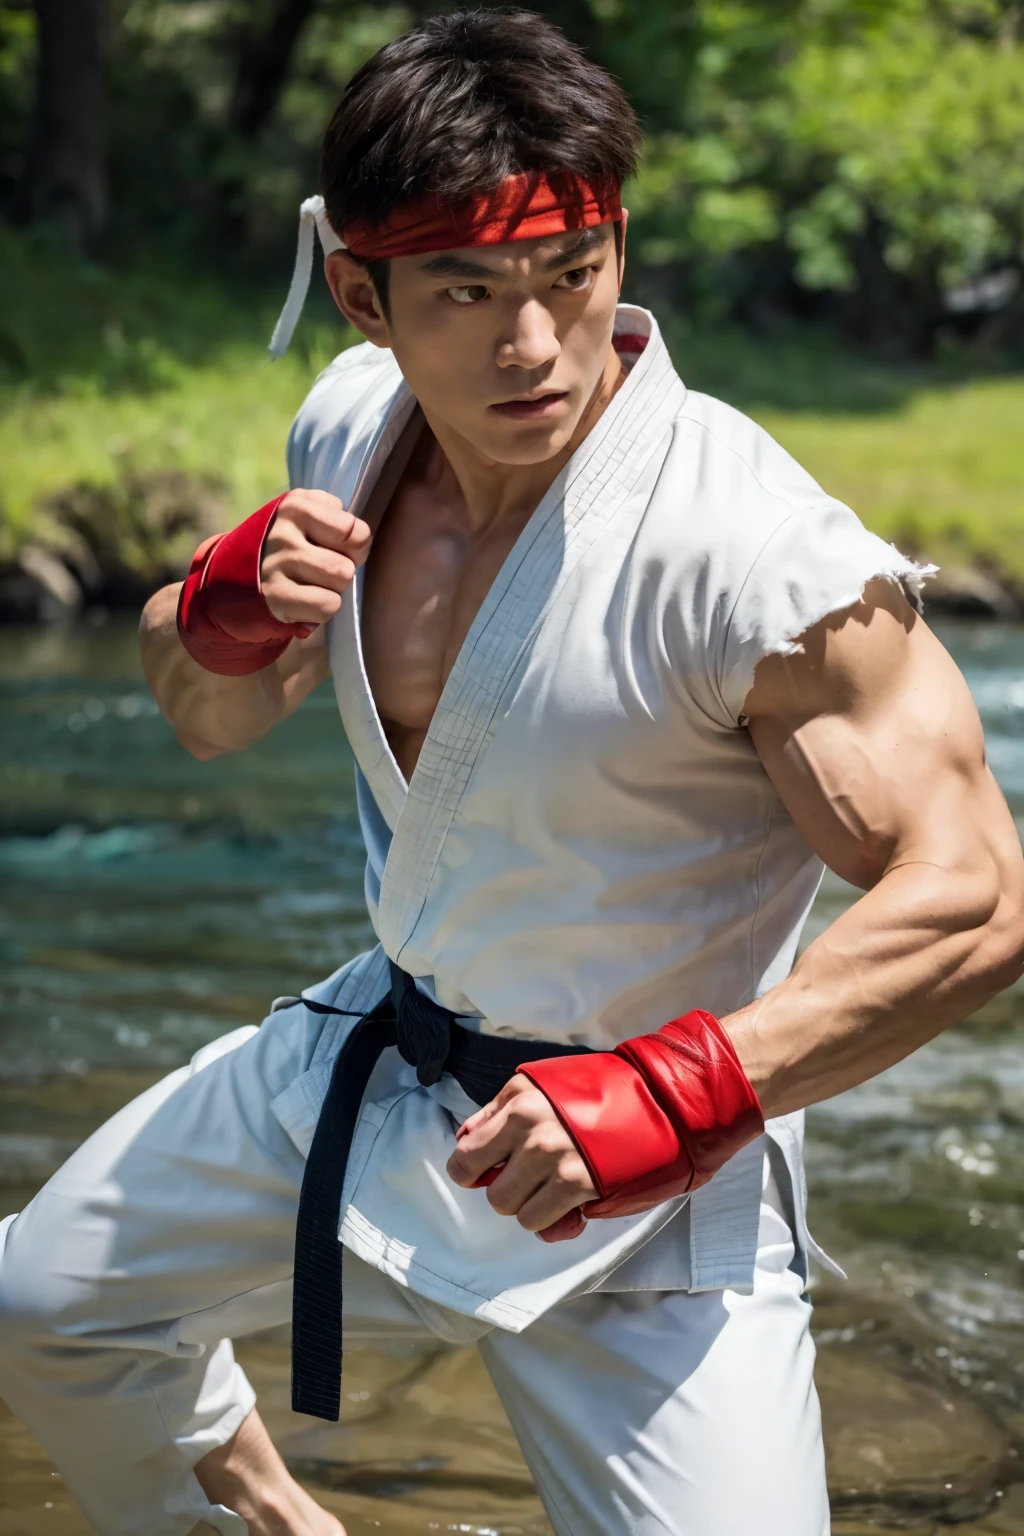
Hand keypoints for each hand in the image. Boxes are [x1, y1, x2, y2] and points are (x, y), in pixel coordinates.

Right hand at [260, 490, 371, 626]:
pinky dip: (321, 609)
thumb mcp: (308, 514)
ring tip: (311, 583)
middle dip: (342, 572)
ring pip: (338, 584)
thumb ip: (337, 517)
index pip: (356, 532)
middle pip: (347, 565)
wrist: (238, 572)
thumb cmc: (289, 542)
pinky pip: (326, 606)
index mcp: (297, 506)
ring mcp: (277, 565)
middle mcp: (284, 534)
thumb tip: (360, 538)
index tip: (339, 548)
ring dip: (332, 590)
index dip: (356, 546)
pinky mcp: (276, 596)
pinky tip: (303, 600)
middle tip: (321, 570)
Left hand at [446, 1073, 597, 1238]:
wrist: (655, 1098)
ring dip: (529, 1205)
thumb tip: (466, 1137)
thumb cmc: (596, 1089)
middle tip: (528, 1180)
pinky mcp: (578, 1184)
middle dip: (505, 1190)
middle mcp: (531, 1129)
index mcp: (517, 1102)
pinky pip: (538, 1221)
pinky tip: (569, 1202)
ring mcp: (554, 1158)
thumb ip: (499, 1110)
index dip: (471, 1170)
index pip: (465, 1155)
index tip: (486, 1172)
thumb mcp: (539, 1084)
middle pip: (490, 1191)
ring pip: (511, 1209)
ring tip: (552, 1187)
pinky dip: (550, 1219)